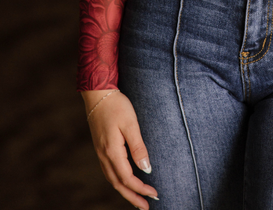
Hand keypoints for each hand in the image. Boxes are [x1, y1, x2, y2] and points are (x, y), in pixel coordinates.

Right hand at [82, 90, 158, 208]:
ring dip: (125, 191)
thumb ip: (138, 148)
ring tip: (138, 199)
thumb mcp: (131, 124)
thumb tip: (146, 170)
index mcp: (112, 151)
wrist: (98, 94)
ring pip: (112, 180)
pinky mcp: (100, 148)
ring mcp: (100, 153)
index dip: (140, 189)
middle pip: (118, 184)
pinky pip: (109, 172)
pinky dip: (118, 181)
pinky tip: (125, 182)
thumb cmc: (116, 106)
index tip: (154, 195)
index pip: (127, 179)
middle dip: (133, 197)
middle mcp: (103, 156)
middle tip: (146, 207)